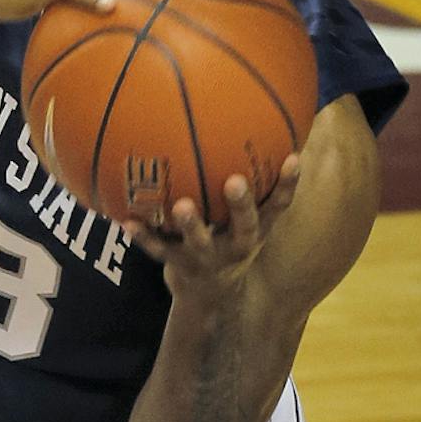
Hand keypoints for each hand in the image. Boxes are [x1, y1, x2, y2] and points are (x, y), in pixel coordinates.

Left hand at [126, 159, 302, 283]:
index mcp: (256, 230)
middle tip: (235, 182)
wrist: (211, 296)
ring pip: (199, 242)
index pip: (278, 205)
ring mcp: (207, 257)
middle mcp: (237, 245)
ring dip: (191, 224)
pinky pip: (159, 250)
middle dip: (241, 204)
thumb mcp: (247, 219)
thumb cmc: (229, 239)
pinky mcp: (178, 265)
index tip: (293, 158)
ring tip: (182, 206)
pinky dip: (144, 236)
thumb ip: (250, 181)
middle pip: (244, 225)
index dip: (288, 183)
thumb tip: (249, 124)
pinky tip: (127, 220)